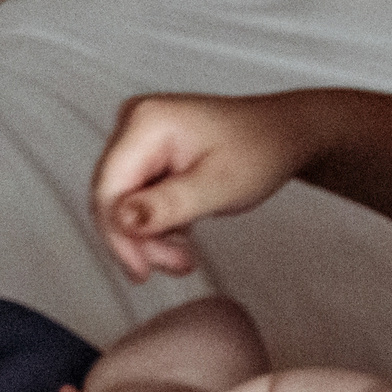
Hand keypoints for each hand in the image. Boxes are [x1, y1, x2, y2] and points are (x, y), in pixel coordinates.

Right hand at [90, 93, 313, 281]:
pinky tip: (181, 234)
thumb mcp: (218, 185)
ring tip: (184, 255)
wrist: (283, 135)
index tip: (142, 270)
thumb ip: (168, 204)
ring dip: (148, 237)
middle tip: (176, 263)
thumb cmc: (261, 149)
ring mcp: (138, 137)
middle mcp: (134, 123)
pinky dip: (154, 224)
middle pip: (112, 198)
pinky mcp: (146, 153)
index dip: (118, 237)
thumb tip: (122, 221)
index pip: (108, 189)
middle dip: (139, 240)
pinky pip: (134, 199)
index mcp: (146, 121)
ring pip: (122, 204)